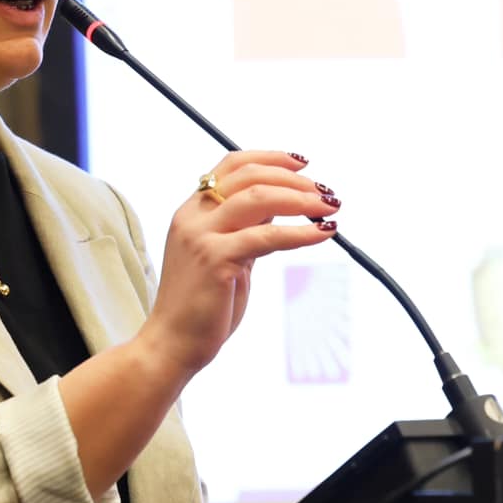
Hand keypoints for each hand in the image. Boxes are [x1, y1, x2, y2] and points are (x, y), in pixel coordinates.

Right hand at [135, 150, 339, 382]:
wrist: (172, 343)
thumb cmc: (201, 306)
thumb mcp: (224, 256)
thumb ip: (245, 230)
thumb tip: (280, 207)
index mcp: (192, 211)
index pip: (232, 165)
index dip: (270, 158)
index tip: (302, 163)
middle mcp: (193, 217)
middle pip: (249, 176)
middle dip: (294, 179)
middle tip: (326, 194)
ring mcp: (202, 236)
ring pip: (259, 198)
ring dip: (302, 199)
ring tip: (329, 209)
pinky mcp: (216, 259)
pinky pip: (268, 236)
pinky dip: (301, 232)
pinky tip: (322, 233)